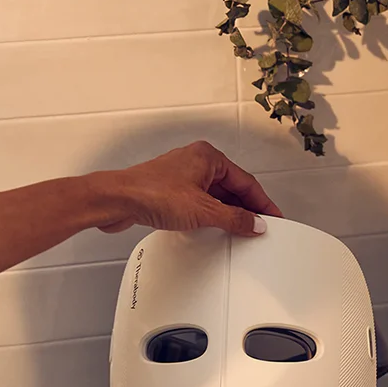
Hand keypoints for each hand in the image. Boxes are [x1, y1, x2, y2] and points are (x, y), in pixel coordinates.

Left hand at [91, 141, 282, 236]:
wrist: (116, 200)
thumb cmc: (150, 192)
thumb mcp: (203, 210)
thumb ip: (233, 218)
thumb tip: (254, 223)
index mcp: (208, 157)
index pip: (245, 181)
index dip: (261, 202)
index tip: (271, 217)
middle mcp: (195, 162)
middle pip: (230, 187)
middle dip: (245, 207)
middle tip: (257, 225)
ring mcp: (181, 176)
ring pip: (214, 195)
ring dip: (226, 212)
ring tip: (237, 229)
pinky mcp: (169, 191)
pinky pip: (198, 202)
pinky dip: (209, 214)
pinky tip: (211, 227)